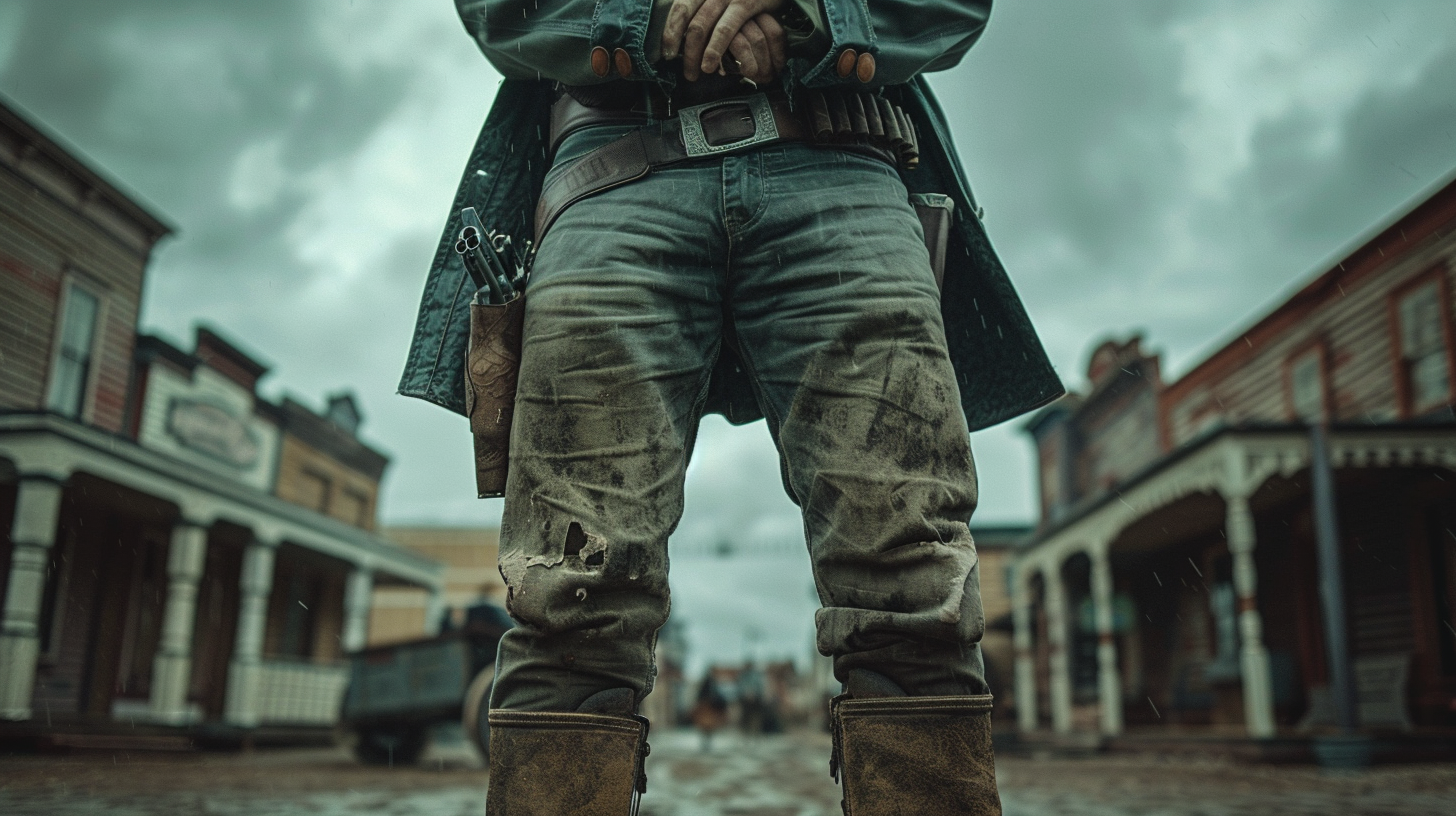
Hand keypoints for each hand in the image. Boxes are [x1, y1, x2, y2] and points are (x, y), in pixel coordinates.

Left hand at [661, 0, 783, 80]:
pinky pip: (726, 28)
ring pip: (701, 26)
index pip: (680, 8)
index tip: (667, 54)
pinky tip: (710, 65)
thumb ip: (707, 10)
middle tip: (687, 72)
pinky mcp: (746, 2)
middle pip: (689, 21)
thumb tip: (687, 38)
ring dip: (695, 54)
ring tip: (695, 73)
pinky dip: (715, 48)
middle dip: (685, 51)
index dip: (670, 32)